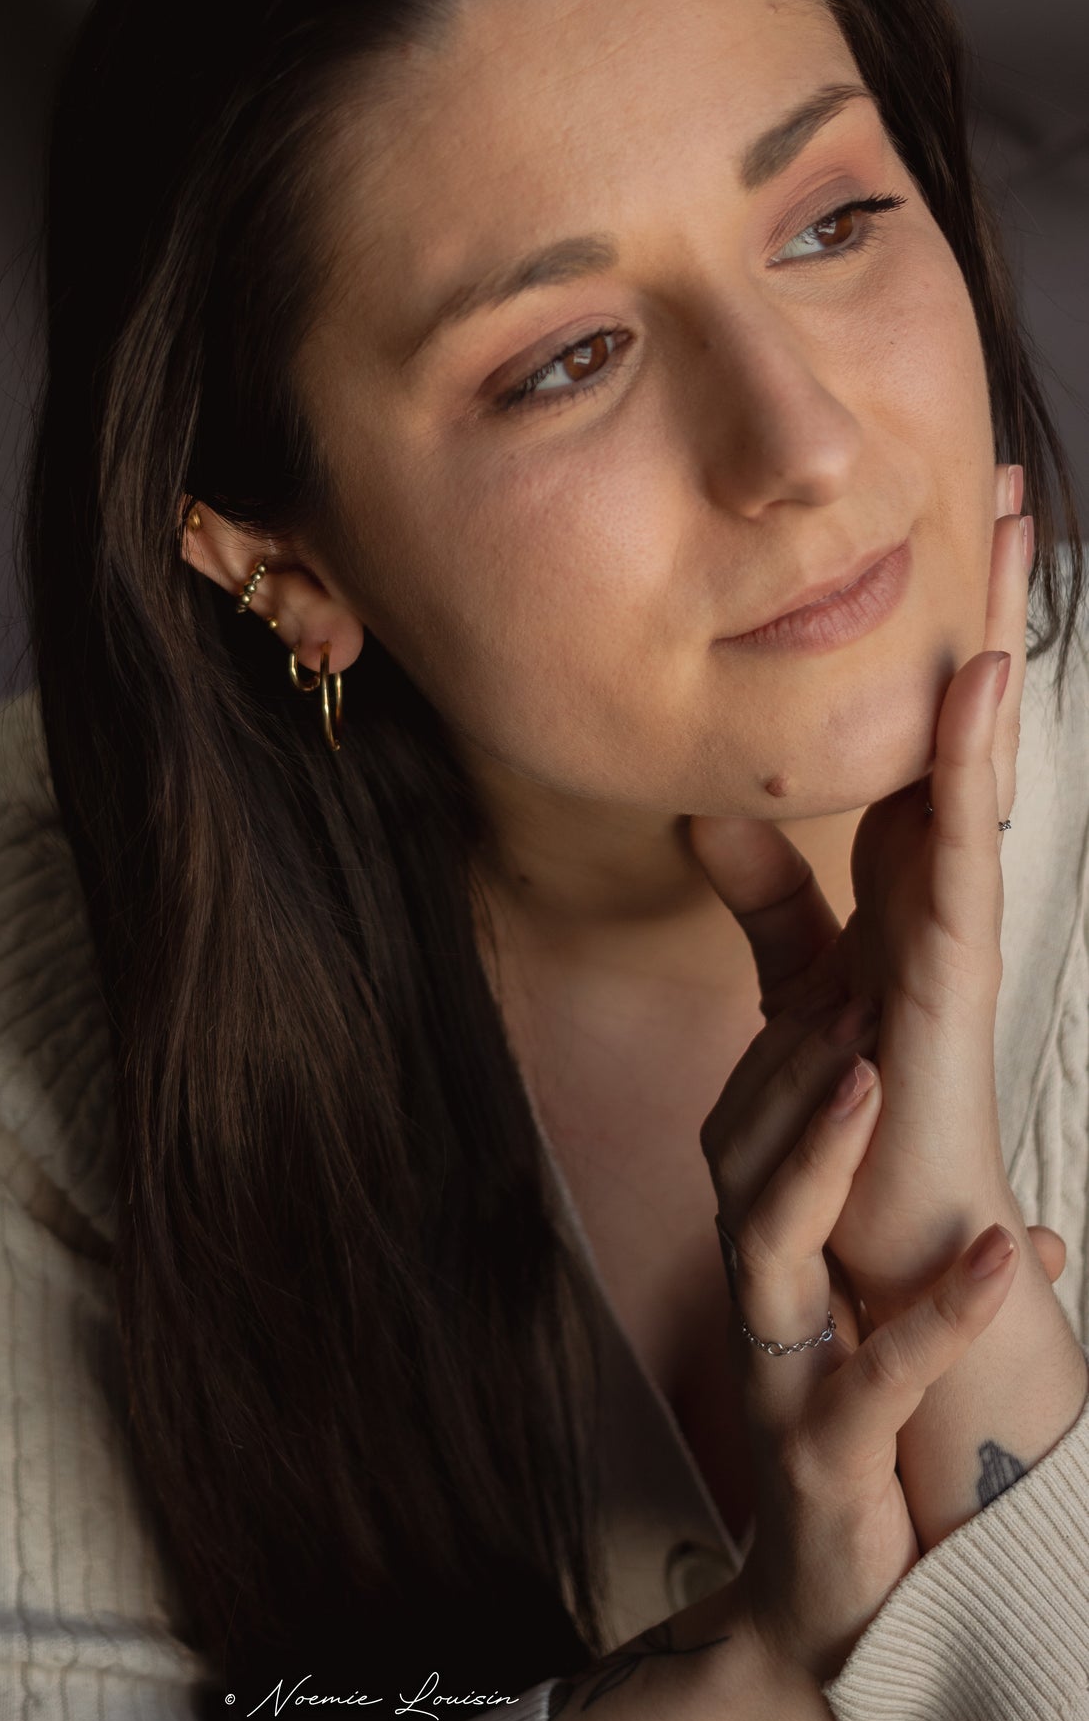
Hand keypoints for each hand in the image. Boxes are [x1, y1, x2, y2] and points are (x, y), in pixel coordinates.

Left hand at [687, 464, 1030, 1320]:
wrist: (873, 1231)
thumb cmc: (850, 1114)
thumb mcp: (793, 978)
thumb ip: (764, 896)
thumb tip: (710, 806)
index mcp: (901, 878)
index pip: (919, 730)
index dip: (930, 636)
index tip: (939, 531)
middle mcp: (937, 883)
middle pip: (963, 720)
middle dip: (985, 605)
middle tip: (1006, 489)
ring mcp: (952, 919)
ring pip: (974, 755)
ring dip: (993, 644)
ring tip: (1009, 538)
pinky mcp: (946, 968)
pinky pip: (957, 842)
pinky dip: (968, 755)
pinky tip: (976, 672)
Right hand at [696, 1001, 1020, 1688]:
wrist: (832, 1615)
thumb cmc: (867, 1460)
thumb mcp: (892, 1342)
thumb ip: (944, 1286)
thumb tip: (1027, 1239)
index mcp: (775, 1271)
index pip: (747, 1132)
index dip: (787, 1052)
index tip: (845, 976)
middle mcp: (760, 1309)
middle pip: (732, 1160)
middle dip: (792, 1072)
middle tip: (860, 998)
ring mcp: (780, 1380)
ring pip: (759, 1239)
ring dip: (815, 1151)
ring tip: (877, 1075)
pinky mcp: (824, 1456)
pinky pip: (874, 1373)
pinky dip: (937, 1313)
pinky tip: (1005, 1256)